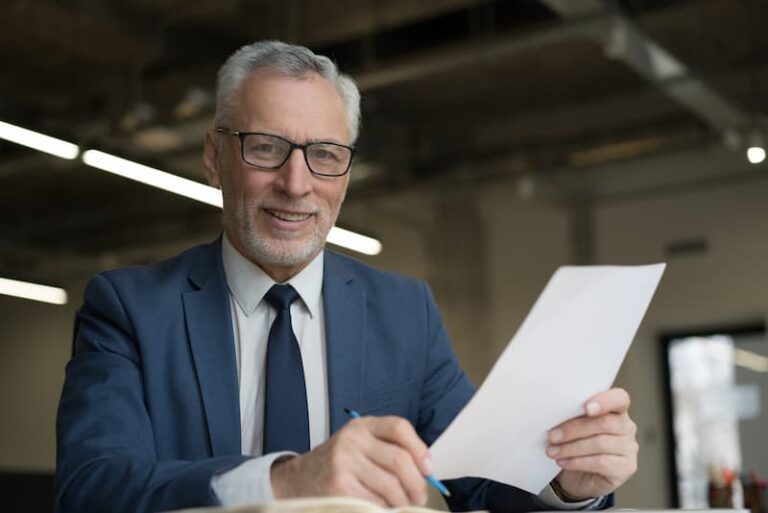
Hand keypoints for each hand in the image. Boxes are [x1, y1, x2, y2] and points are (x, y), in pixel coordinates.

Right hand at [270, 415, 429, 506]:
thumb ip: (387, 450)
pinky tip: (380, 509)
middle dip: (416, 484)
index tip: (429, 469)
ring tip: (400, 506)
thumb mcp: (358, 445)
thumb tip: (426, 471)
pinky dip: (384, 510)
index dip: (420, 449)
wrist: (297, 481)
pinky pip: (375, 503)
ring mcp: (344, 463)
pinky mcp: (339, 487)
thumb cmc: (337, 465)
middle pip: (400, 460)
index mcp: (361, 426)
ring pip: (391, 486)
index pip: (399, 427)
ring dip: (402, 502)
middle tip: (418, 497)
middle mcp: (352, 439)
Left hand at [546, 388, 638, 500]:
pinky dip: (578, 462)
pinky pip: (601, 463)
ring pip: (601, 444)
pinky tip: (564, 461)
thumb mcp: (572, 424)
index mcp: (615, 409)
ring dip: (571, 448)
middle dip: (574, 429)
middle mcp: (626, 427)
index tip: (586, 408)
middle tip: (553, 436)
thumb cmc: (576, 443)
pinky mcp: (626, 467)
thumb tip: (553, 411)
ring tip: (553, 451)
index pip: (620, 398)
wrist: (579, 476)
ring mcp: (629, 448)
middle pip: (604, 423)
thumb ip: (572, 414)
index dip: (605, 401)